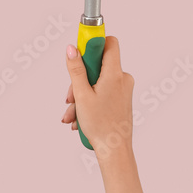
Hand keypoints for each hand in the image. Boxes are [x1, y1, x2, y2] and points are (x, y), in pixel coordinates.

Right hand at [62, 36, 134, 156]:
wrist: (114, 149)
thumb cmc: (100, 124)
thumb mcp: (81, 94)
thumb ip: (76, 69)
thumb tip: (71, 48)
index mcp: (115, 74)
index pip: (109, 43)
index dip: (93, 43)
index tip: (80, 50)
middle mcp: (123, 78)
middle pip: (97, 65)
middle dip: (79, 79)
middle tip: (70, 96)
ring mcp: (123, 89)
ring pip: (97, 81)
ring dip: (81, 95)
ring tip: (72, 113)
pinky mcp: (121, 98)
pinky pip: (101, 91)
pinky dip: (89, 101)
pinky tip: (79, 117)